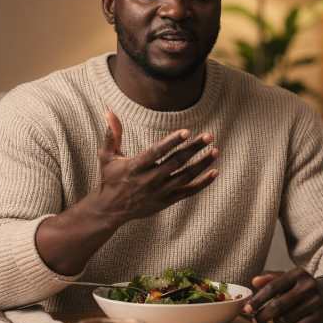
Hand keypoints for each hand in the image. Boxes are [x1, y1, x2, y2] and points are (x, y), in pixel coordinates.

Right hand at [95, 111, 219, 222]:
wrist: (110, 210)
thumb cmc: (110, 179)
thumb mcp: (106, 156)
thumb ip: (112, 134)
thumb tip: (109, 112)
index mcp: (135, 166)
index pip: (157, 152)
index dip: (172, 141)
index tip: (187, 131)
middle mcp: (149, 180)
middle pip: (176, 162)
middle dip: (193, 148)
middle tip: (208, 136)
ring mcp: (159, 192)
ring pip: (185, 177)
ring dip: (202, 164)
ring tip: (216, 151)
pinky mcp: (166, 201)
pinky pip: (188, 192)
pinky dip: (203, 183)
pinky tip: (215, 172)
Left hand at [244, 268, 322, 322]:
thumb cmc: (302, 288)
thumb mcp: (289, 279)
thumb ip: (271, 278)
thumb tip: (255, 281)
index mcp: (297, 274)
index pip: (272, 288)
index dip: (257, 300)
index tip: (247, 309)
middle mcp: (308, 286)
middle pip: (277, 306)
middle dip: (262, 315)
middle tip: (255, 320)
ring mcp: (316, 301)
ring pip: (285, 319)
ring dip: (276, 322)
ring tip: (276, 320)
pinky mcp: (321, 316)